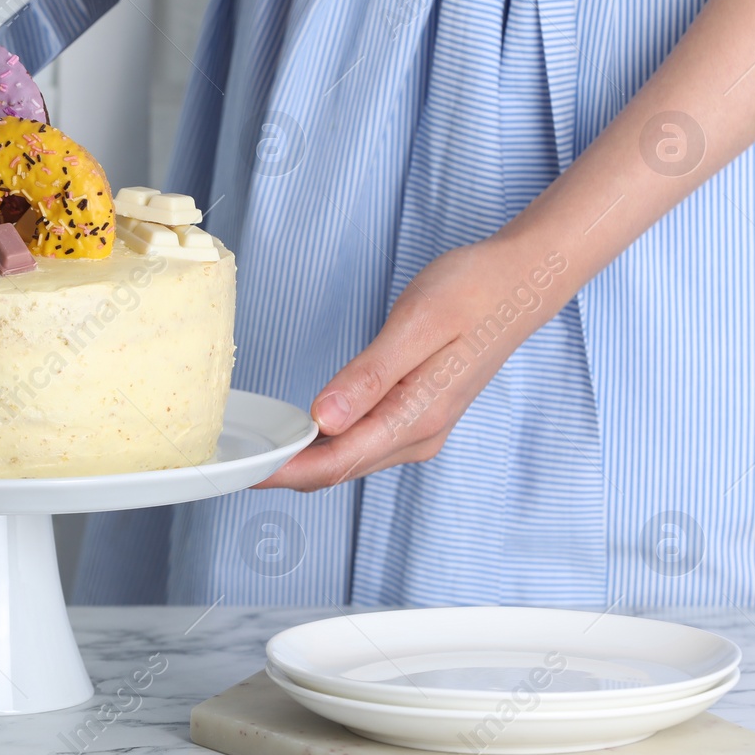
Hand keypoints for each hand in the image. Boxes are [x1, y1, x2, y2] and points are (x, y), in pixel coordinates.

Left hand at [257, 237, 577, 491]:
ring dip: (305, 463)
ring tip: (256, 452)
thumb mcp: (417, 323)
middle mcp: (419, 435)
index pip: (337, 462)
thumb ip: (371, 376)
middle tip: (233, 463)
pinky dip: (328, 447)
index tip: (242, 470)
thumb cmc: (472, 291)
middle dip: (286, 472)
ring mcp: (420, 431)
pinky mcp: (418, 417)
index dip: (285, 471)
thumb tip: (324, 420)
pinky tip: (302, 434)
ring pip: (350, 462)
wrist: (521, 282)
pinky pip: (363, 445)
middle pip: (339, 471)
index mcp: (417, 416)